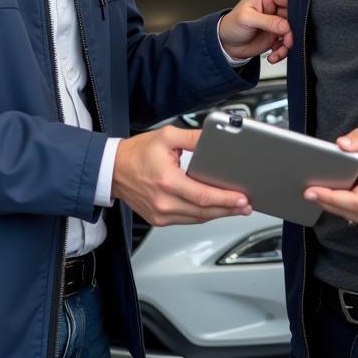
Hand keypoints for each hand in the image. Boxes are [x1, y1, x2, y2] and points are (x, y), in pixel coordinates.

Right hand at [111, 126, 251, 225]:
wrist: (112, 170)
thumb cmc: (136, 153)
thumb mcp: (166, 136)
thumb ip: (192, 138)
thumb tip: (213, 138)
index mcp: (167, 181)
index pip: (203, 195)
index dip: (225, 199)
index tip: (241, 198)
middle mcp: (163, 202)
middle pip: (204, 212)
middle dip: (228, 209)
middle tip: (246, 205)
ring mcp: (160, 214)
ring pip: (197, 219)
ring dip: (218, 215)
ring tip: (235, 208)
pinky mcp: (158, 219)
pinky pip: (186, 221)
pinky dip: (202, 216)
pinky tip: (213, 210)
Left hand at [217, 0, 291, 62]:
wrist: (226, 45)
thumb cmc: (231, 26)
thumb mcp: (246, 19)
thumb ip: (268, 21)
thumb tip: (286, 26)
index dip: (296, 3)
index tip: (299, 18)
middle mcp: (273, 7)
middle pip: (295, 14)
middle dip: (293, 29)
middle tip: (287, 40)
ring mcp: (276, 21)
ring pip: (293, 30)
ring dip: (289, 43)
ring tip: (278, 50)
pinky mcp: (277, 34)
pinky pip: (288, 41)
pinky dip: (283, 50)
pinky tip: (274, 54)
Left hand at [304, 128, 357, 226]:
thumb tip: (341, 143)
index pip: (356, 200)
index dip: (331, 197)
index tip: (312, 190)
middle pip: (349, 210)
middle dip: (325, 200)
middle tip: (306, 189)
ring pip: (350, 216)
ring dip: (331, 206)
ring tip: (313, 192)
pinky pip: (355, 216)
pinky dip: (340, 208)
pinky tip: (328, 197)